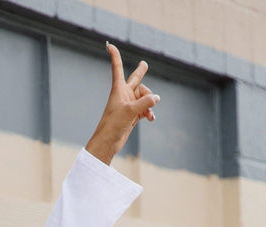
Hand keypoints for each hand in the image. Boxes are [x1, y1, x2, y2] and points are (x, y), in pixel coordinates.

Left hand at [85, 43, 158, 164]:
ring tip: (150, 113)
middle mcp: (124, 94)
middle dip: (141, 72)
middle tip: (144, 64)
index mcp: (119, 89)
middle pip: (136, 80)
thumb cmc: (113, 125)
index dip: (115, 56)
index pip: (117, 68)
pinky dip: (149, 112)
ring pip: (145, 97)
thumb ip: (146, 102)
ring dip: (149, 103)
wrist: (108, 142)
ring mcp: (129, 105)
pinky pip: (145, 109)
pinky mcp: (132, 115)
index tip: (109, 45)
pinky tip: (151, 119)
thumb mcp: (131, 111)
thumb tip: (157, 98)